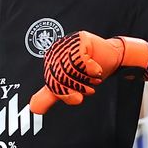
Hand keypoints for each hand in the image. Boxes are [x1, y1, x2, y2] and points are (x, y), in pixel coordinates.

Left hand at [30, 31, 147, 113]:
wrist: (113, 58)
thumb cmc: (91, 70)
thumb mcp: (70, 85)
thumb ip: (53, 95)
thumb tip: (34, 108)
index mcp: (51, 61)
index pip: (51, 82)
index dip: (65, 93)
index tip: (77, 97)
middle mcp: (56, 50)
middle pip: (59, 76)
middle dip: (77, 86)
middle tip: (87, 87)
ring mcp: (68, 43)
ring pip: (69, 68)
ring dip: (85, 78)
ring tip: (92, 78)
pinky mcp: (80, 39)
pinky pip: (81, 59)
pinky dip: (92, 69)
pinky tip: (96, 69)